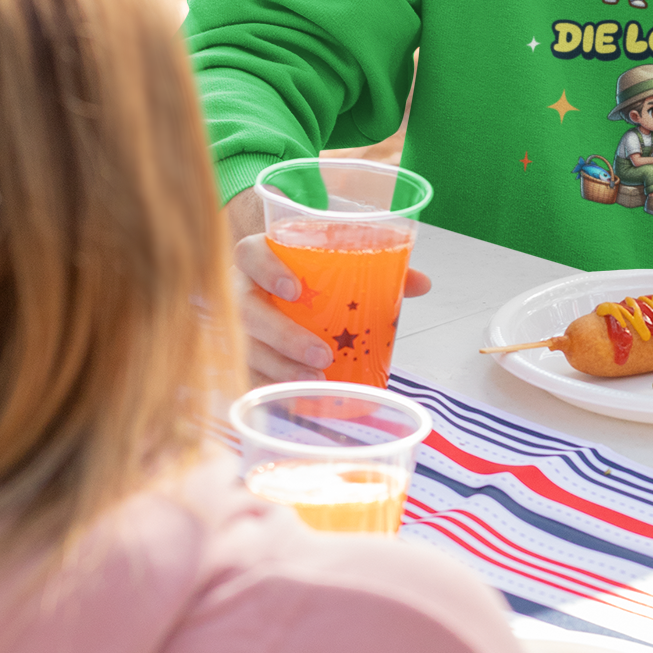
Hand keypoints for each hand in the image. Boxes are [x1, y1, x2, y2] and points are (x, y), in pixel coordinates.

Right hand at [224, 187, 430, 386]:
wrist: (271, 290)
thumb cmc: (304, 276)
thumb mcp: (334, 266)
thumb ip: (376, 270)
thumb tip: (421, 284)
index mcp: (257, 258)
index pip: (249, 254)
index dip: (266, 269)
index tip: (294, 289)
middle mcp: (238, 289)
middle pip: (245, 310)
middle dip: (282, 335)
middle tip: (321, 354)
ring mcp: (231, 324)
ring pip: (245, 348)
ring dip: (278, 368)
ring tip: (314, 381)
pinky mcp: (235, 354)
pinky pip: (244, 374)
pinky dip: (269, 388)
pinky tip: (295, 398)